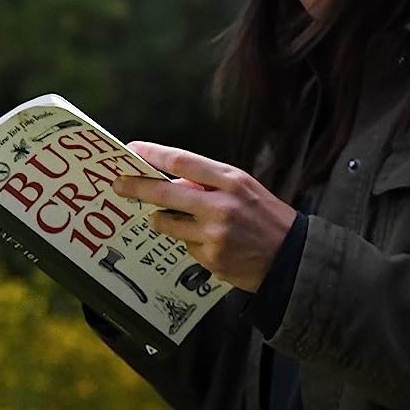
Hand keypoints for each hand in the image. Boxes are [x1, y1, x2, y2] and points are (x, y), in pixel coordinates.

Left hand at [111, 143, 296, 291]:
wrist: (293, 258)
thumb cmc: (266, 218)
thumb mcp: (244, 189)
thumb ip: (209, 183)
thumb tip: (170, 181)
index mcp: (231, 181)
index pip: (182, 161)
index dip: (153, 155)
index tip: (131, 150)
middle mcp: (221, 206)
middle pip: (164, 193)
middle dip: (135, 188)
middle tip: (117, 184)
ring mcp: (214, 234)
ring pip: (167, 224)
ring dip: (163, 220)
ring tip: (178, 220)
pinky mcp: (210, 258)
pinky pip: (185, 247)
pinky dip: (190, 243)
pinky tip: (212, 244)